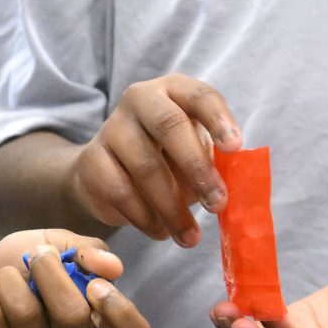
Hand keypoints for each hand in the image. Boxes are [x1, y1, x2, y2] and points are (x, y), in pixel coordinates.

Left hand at [0, 233, 148, 327]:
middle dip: (49, 272)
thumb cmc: (25, 266)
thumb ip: (88, 251)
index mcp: (96, 321)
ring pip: (25, 313)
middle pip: (72, 317)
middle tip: (36, 255)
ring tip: (5, 277)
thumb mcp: (59, 244)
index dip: (121, 312)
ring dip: (9, 279)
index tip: (95, 285)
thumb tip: (113, 267)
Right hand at [66, 75, 239, 247]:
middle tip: (217, 203)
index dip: (218, 120)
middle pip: (169, 125)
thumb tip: (229, 192)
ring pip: (146, 166)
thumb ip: (213, 162)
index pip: (199, 96)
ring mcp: (111, 127)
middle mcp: (140, 99)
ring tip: (190, 236)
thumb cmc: (165, 156)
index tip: (234, 147)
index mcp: (174, 90)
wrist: (107, 171)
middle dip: (197, 167)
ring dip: (173, 207)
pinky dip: (146, 218)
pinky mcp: (92, 160)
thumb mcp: (193, 150)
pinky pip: (122, 192)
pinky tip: (161, 231)